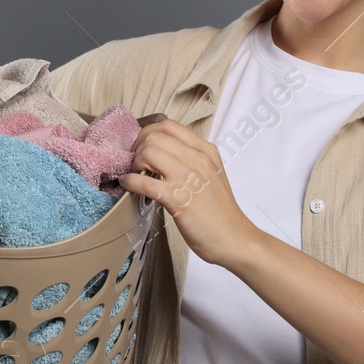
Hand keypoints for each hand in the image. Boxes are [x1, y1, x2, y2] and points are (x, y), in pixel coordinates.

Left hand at [118, 117, 258, 268]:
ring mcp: (188, 179)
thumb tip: (164, 155)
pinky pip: (144, 182)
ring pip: (149, 153)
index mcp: (206, 151)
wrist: (234, 238)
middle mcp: (198, 160)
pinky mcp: (179, 200)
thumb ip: (193, 161)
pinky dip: (131, 182)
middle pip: (155, 137)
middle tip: (136, 163)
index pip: (170, 126)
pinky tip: (129, 186)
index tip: (142, 146)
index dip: (148, 132)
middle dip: (139, 148)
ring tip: (136, 175)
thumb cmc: (221, 212)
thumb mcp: (212, 174)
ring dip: (135, 163)